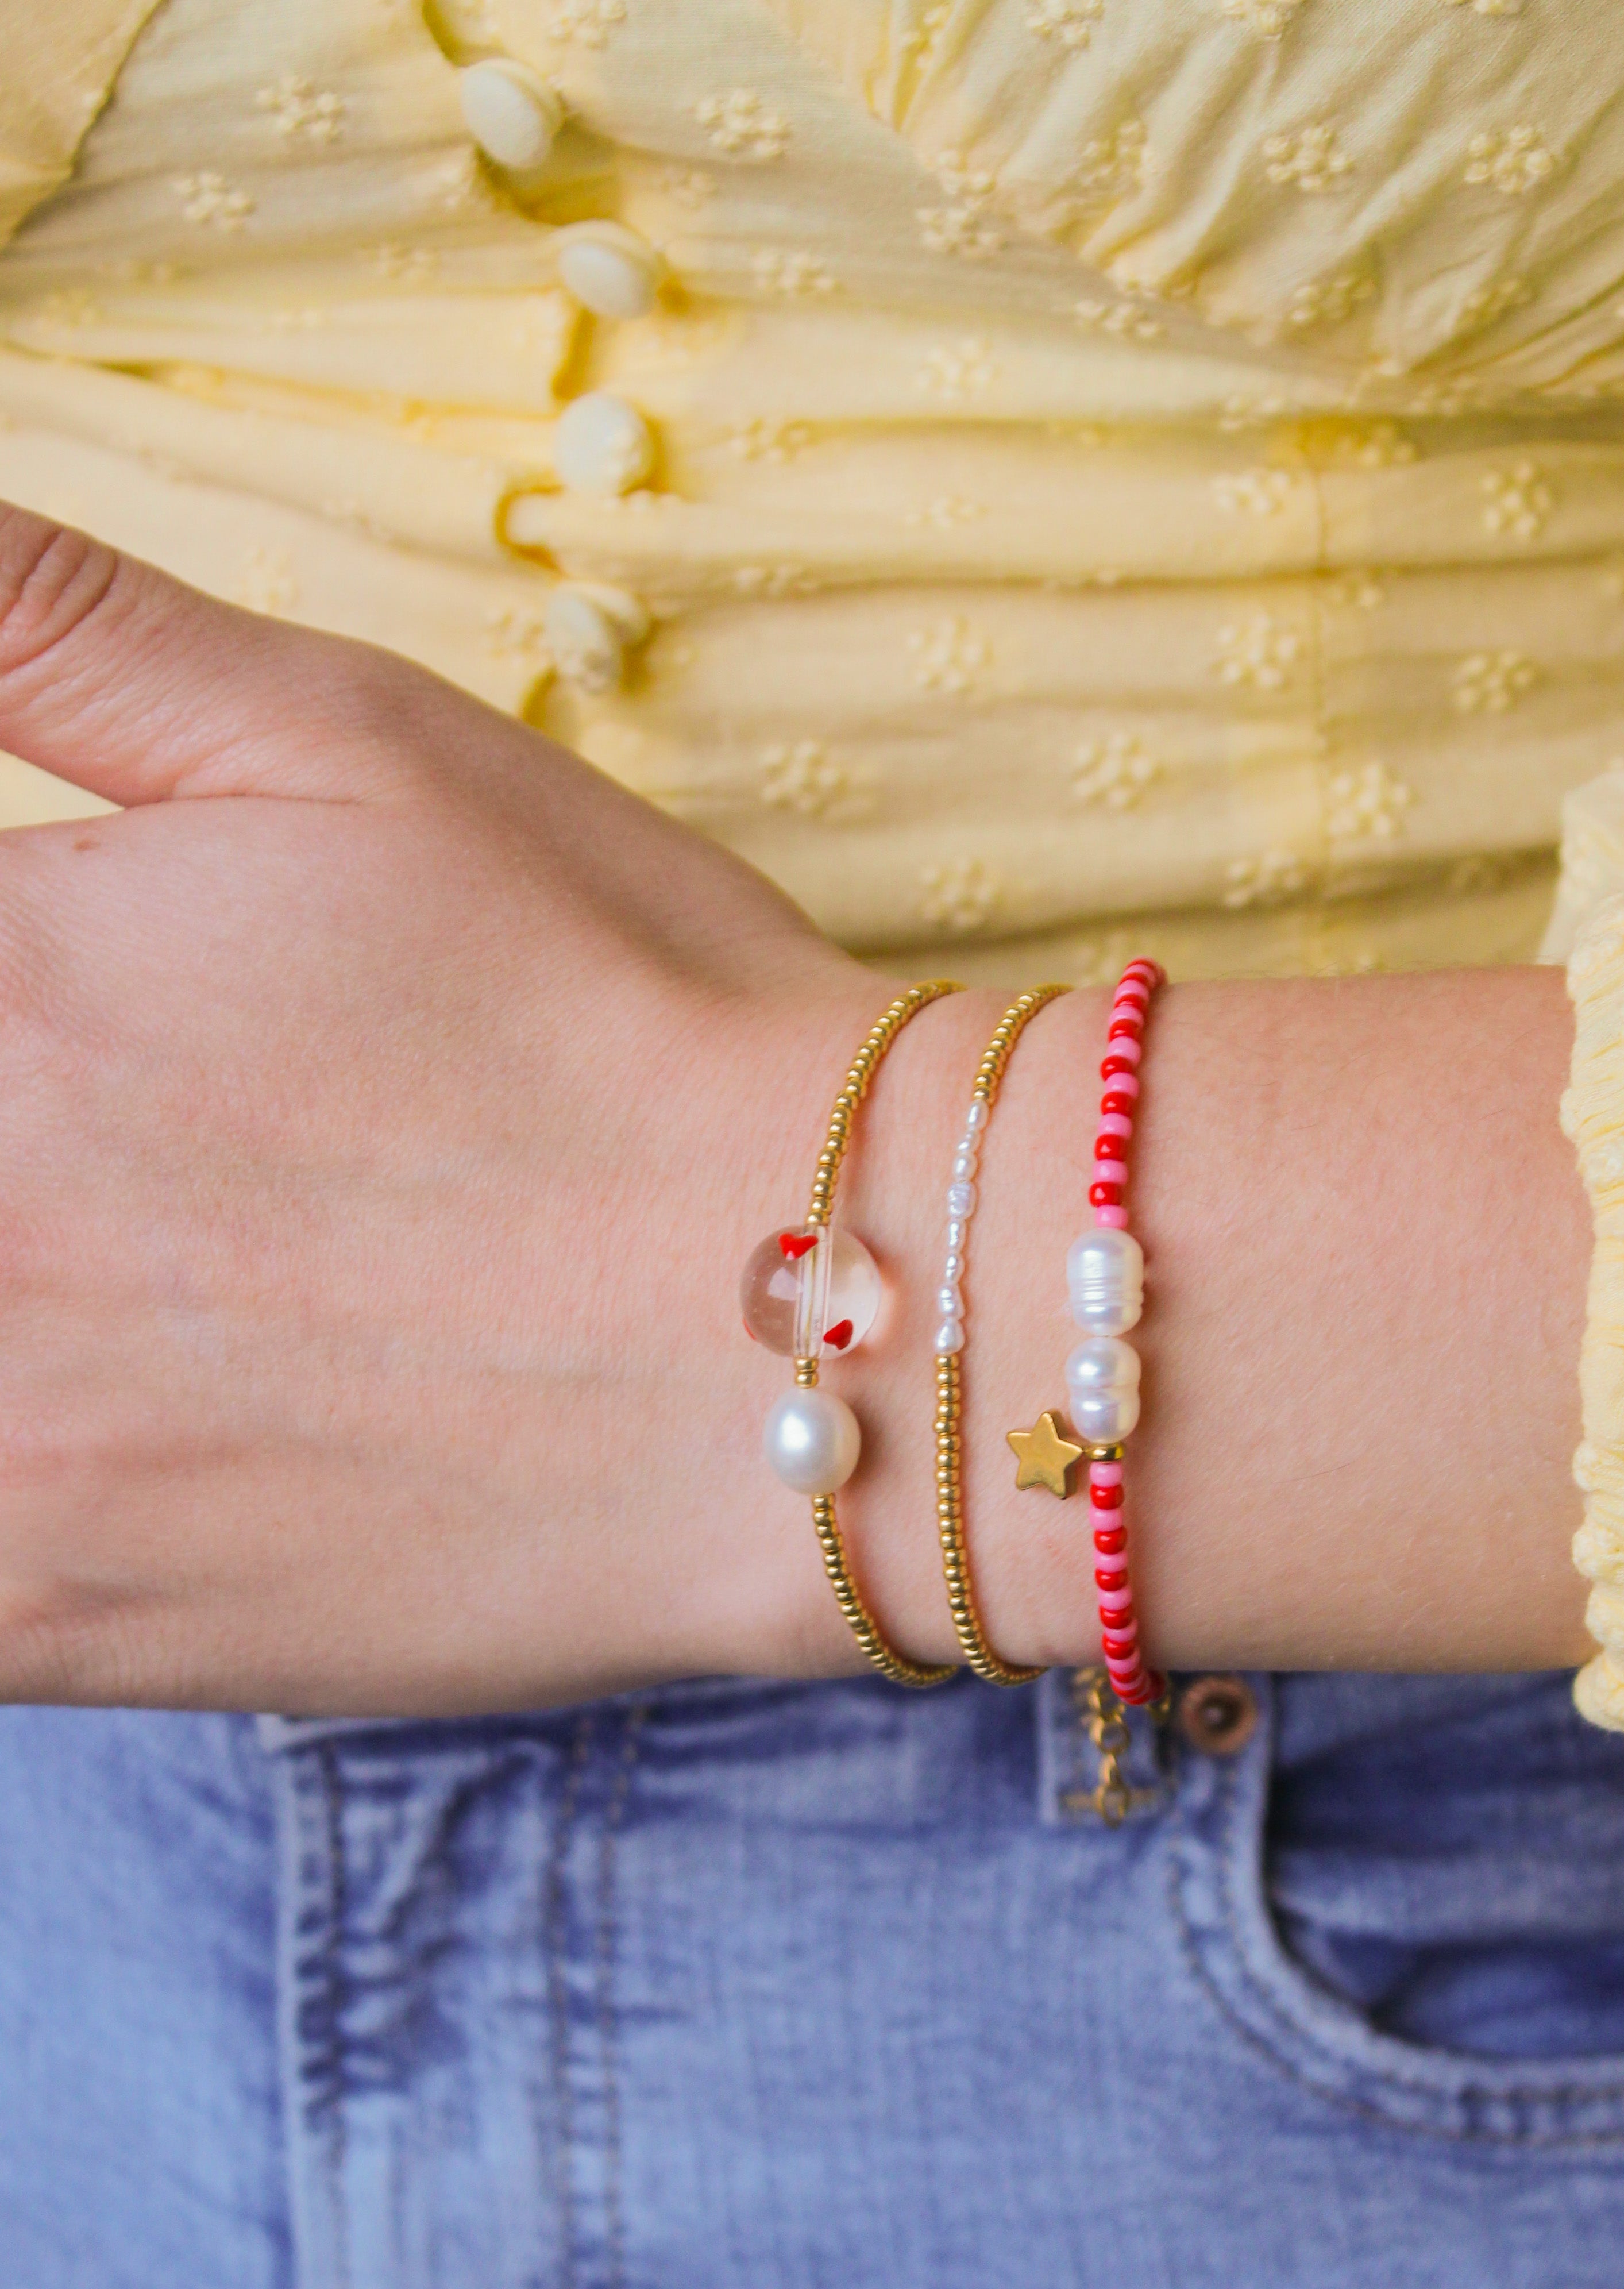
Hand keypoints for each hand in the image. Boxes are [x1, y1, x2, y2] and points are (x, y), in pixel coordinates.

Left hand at [0, 506, 1592, 1713]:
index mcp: (2, 976)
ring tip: (218, 1296)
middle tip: (228, 1182)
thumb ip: (57, 633)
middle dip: (48, 1152)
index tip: (128, 1046)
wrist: (836, 1325)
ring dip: (46, 1309)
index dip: (38, 1002)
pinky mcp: (54, 1615)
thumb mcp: (351, 748)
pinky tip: (166, 1435)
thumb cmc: (615, 1017)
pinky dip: (34, 1477)